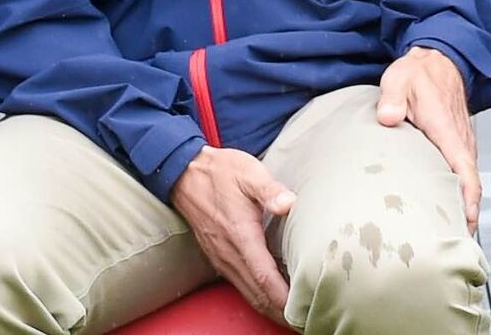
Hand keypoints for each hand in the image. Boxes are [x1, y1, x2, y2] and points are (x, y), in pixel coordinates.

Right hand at [170, 145, 295, 322]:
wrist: (182, 171)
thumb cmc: (219, 171)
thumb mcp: (247, 171)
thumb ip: (270, 189)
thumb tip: (290, 203)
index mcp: (239, 234)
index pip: (265, 279)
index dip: (286, 300)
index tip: (306, 311)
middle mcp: (228, 252)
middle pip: (259, 296)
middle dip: (284, 313)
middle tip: (308, 320)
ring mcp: (220, 256)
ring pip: (249, 294)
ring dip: (272, 308)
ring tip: (295, 315)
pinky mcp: (216, 256)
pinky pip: (240, 285)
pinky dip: (259, 297)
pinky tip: (273, 296)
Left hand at [377, 46, 478, 231]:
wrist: (436, 62)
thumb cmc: (417, 74)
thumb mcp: (398, 80)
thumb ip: (392, 98)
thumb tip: (387, 117)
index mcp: (446, 131)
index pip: (465, 170)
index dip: (467, 198)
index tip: (466, 221)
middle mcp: (459, 141)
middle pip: (468, 183)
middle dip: (463, 212)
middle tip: (448, 239)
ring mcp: (459, 143)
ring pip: (464, 179)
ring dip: (460, 202)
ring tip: (443, 229)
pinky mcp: (454, 143)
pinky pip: (459, 171)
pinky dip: (456, 189)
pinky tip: (440, 202)